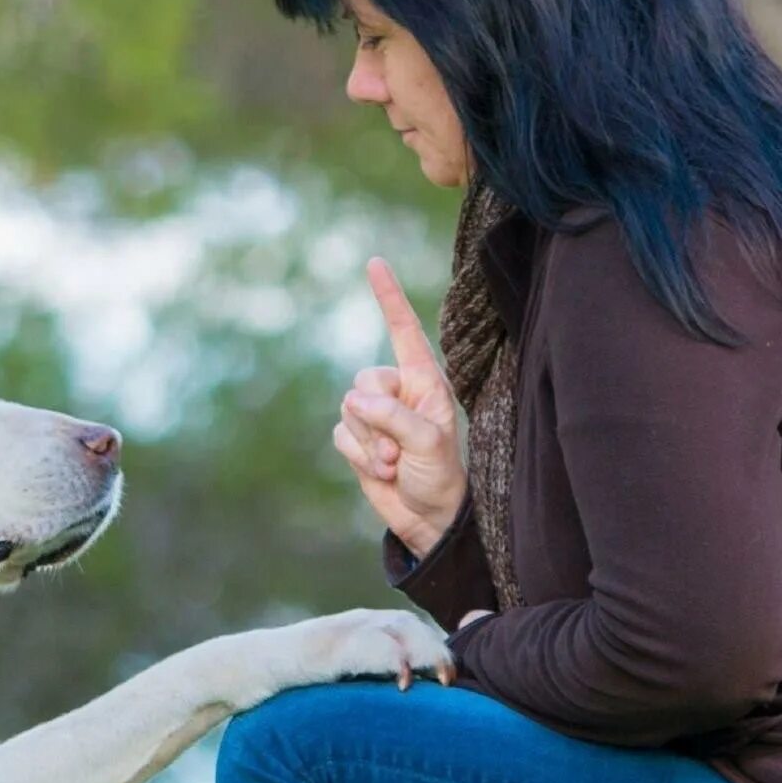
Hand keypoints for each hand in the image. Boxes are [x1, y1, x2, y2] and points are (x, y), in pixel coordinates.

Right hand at [332, 257, 466, 557]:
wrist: (429, 518)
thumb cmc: (442, 477)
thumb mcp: (427, 444)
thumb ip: (394, 417)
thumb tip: (353, 401)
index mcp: (425, 382)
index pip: (404, 331)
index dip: (389, 298)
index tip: (374, 264)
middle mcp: (399, 392)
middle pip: (364, 380)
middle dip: (374, 419)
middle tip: (396, 452)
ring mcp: (376, 416)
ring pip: (348, 410)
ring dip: (368, 443)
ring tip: (393, 464)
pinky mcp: (358, 439)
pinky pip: (340, 434)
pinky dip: (356, 455)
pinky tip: (380, 471)